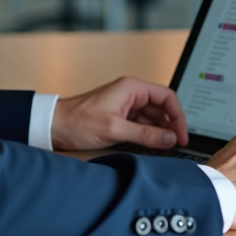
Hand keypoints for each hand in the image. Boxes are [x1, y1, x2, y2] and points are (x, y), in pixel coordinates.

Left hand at [50, 76, 188, 151]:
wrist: (53, 126)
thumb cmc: (78, 122)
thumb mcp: (114, 130)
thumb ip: (145, 135)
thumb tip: (170, 139)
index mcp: (131, 88)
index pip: (166, 97)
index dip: (178, 116)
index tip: (181, 135)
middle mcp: (130, 93)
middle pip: (161, 107)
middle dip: (170, 125)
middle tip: (175, 145)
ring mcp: (124, 104)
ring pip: (152, 117)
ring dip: (159, 131)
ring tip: (165, 148)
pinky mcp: (119, 116)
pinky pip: (141, 124)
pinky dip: (148, 134)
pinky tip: (151, 146)